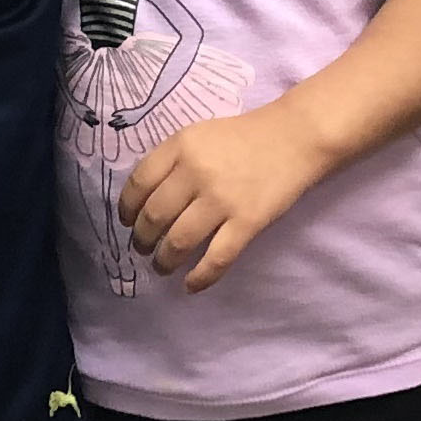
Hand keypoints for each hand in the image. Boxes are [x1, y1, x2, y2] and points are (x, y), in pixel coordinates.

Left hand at [118, 108, 332, 292]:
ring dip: (164, 261)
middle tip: (143, 249)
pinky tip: (190, 285)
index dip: (127, 209)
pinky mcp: (247, 222)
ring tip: (162, 267)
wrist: (294, 137)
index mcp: (181, 146)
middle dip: (142, 240)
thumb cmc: (243, 136)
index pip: (138, 184)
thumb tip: (143, 201)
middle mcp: (196, 172)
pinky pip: (217, 258)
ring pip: (179, 242)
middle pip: (154, 217)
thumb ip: (171, 161)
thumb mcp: (199, 135)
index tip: (127, 223)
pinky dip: (200, 278)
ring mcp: (222, 199)